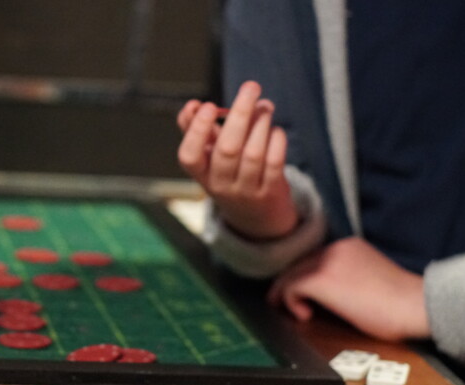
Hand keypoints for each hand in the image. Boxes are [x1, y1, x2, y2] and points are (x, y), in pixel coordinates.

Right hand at [177, 81, 297, 238]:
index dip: (196, 131)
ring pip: (253, 154)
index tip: (207, 105)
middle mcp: (220, 185)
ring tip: (265, 105)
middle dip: (240, 114)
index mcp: (200, 174)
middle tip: (251, 86)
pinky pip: (274, 163)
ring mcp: (246, 191)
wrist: (256, 217)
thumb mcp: (209, 158)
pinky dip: (276, 140)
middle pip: (227, 149)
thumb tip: (191, 105)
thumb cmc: (229, 175)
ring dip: (261, 123)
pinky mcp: (270, 192)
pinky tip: (275, 129)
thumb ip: (197, 131)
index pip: (189, 156)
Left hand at [268, 237, 430, 340]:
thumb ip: (345, 276)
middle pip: (299, 264)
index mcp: (349, 246)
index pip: (314, 258)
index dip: (302, 276)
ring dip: (286, 294)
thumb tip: (326, 291)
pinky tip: (305, 315)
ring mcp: (326, 262)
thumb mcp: (368, 277)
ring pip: (291, 274)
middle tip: (282, 302)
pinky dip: (291, 302)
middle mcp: (335, 248)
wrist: (416, 305)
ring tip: (291, 310)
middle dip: (288, 284)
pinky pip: (291, 287)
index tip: (300, 292)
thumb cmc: (399, 302)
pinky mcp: (320, 279)